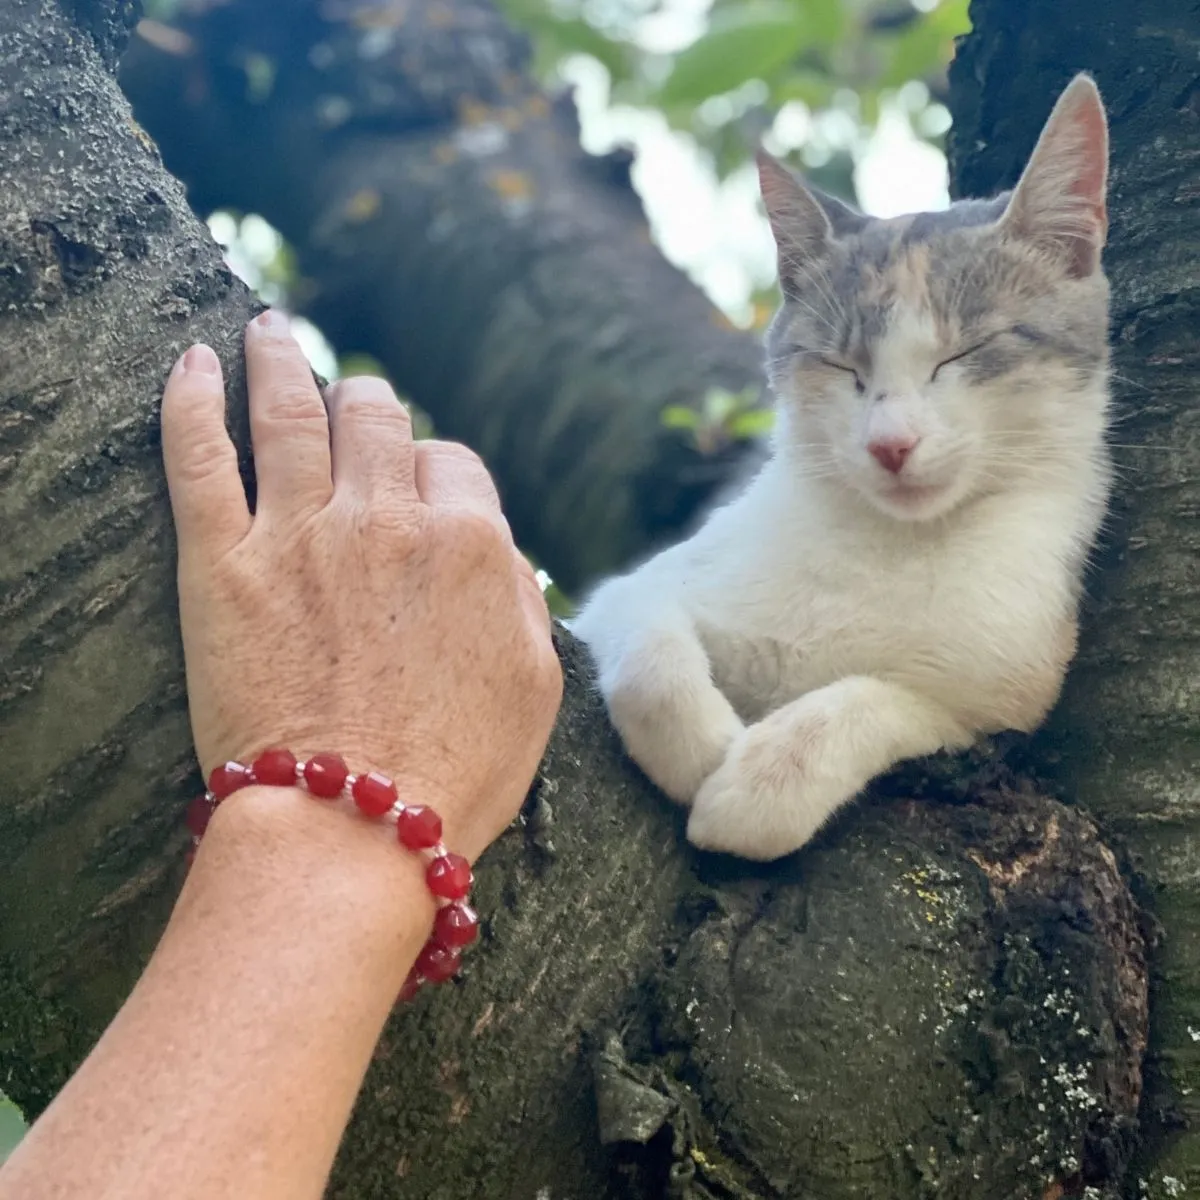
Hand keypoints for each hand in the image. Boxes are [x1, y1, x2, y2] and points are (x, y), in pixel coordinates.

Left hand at [160, 310, 561, 861]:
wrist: (356, 830)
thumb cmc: (459, 770)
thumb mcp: (537, 683)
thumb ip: (520, 598)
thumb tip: (498, 554)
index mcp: (471, 543)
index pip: (451, 462)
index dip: (436, 473)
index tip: (419, 493)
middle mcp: (388, 519)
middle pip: (374, 417)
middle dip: (366, 407)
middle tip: (350, 410)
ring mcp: (300, 535)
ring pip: (289, 409)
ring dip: (278, 357)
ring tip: (265, 328)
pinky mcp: (222, 568)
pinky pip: (197, 456)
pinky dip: (189, 399)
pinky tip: (189, 362)